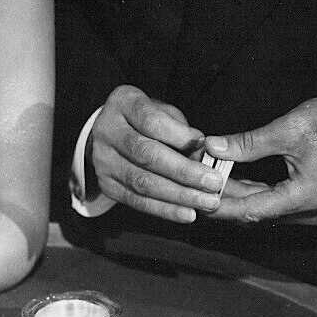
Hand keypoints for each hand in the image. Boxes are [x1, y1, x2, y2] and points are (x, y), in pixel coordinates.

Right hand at [88, 85, 220, 221]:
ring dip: (178, 195)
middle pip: (146, 154)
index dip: (179, 136)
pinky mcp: (107, 184)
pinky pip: (137, 201)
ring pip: (142, 182)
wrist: (113, 134)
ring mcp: (102, 159)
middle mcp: (107, 130)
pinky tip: (187, 213)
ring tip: (206, 201)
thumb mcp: (164, 112)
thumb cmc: (147, 120)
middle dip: (184, 172)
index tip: (207, 148)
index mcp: (123, 103)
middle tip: (213, 182)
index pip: (150, 121)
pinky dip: (164, 210)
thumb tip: (203, 155)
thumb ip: (181, 130)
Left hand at [205, 97, 316, 224]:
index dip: (224, 207)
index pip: (254, 210)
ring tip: (206, 181)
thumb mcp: (284, 129)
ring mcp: (310, 207)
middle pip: (257, 212)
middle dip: (225, 199)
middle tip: (195, 187)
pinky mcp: (307, 199)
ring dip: (236, 195)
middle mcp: (310, 210)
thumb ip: (247, 143)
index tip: (199, 202)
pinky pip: (273, 200)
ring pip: (263, 207)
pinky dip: (251, 191)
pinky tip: (229, 180)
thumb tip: (213, 147)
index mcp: (306, 196)